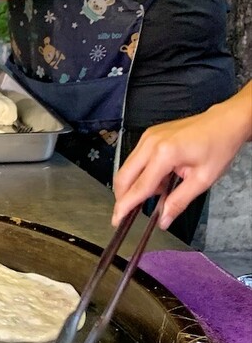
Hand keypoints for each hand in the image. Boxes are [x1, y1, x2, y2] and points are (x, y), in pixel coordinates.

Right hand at [112, 84, 251, 229]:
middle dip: (123, 196)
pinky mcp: (149, 136)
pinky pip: (135, 159)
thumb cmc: (219, 146)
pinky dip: (141, 174)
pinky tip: (159, 179)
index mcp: (165, 153)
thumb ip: (179, 201)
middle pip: (124, 176)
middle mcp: (150, 143)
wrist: (225, 122)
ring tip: (159, 191)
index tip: (117, 219)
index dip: (126, 205)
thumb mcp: (203, 179)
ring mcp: (147, 137)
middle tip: (128, 212)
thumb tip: (164, 220)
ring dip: (134, 185)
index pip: (139, 186)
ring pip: (127, 168)